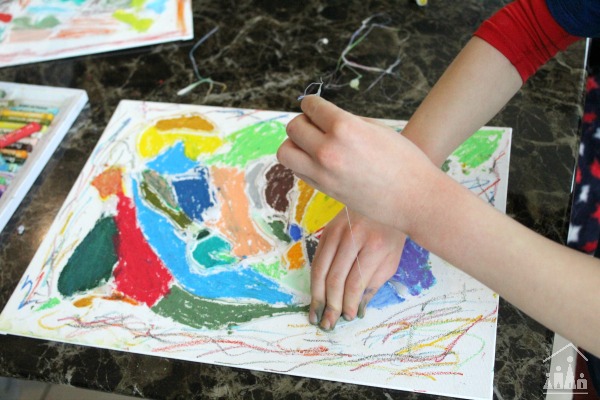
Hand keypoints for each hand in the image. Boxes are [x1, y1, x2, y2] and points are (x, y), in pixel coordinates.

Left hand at [277, 95, 439, 235]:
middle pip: (293, 128)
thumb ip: (346, 121)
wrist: (414, 198)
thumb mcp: (376, 128)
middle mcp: (328, 150)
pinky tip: (318, 161)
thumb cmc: (403, 160)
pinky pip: (297, 170)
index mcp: (344, 128)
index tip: (316, 107)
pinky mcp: (323, 189)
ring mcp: (322, 173)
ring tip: (311, 144)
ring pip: (285, 152)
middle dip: (303, 122)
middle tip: (316, 126)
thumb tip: (323, 118)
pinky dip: (301, 162)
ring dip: (294, 144)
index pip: (310, 106)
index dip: (313, 104)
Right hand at [310, 208, 405, 329]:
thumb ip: (373, 285)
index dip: (348, 302)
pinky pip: (317, 258)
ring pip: (320, 269)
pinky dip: (315, 279)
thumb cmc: (391, 236)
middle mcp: (353, 237)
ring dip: (316, 295)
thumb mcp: (390, 261)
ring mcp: (337, 231)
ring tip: (316, 314)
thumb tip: (355, 309)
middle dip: (330, 304)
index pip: (355, 282)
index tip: (347, 317)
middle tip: (328, 323)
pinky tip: (316, 293)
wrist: (386, 201)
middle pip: (335, 277)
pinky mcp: (327, 229)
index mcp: (375, 246)